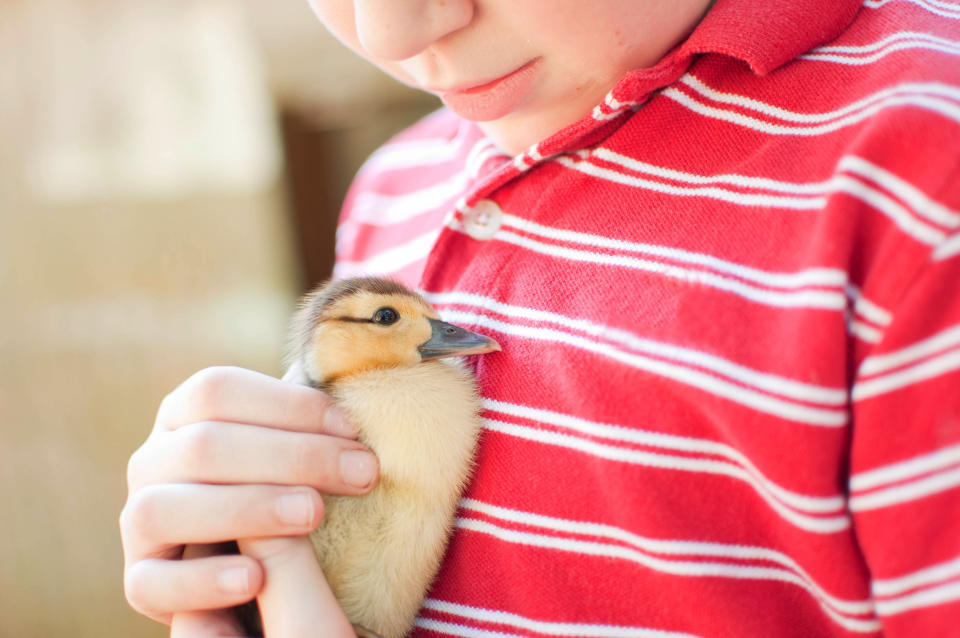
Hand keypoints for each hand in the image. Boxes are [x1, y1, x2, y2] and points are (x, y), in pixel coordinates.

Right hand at [120, 366, 378, 632]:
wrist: (259, 571)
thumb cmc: (287, 484)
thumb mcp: (294, 445)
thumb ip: (309, 420)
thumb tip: (352, 394)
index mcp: (184, 414)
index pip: (217, 390)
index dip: (287, 404)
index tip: (352, 429)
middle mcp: (152, 461)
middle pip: (204, 446)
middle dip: (292, 456)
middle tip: (362, 473)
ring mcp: (139, 521)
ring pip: (164, 508)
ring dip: (246, 508)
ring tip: (314, 515)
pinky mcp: (142, 581)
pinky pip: (151, 583)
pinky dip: (203, 582)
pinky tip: (255, 580)